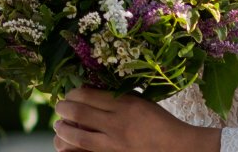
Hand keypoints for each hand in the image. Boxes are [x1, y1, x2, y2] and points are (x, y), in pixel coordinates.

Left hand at [52, 87, 218, 151]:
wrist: (178, 148)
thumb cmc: (160, 122)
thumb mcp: (140, 101)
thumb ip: (117, 96)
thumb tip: (88, 91)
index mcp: (125, 104)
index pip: (87, 95)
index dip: (72, 93)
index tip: (69, 94)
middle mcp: (117, 124)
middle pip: (78, 113)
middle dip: (62, 109)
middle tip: (59, 108)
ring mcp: (114, 145)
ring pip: (76, 138)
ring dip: (62, 130)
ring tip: (59, 127)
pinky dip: (71, 148)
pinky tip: (67, 144)